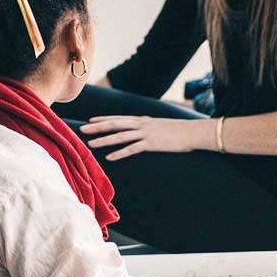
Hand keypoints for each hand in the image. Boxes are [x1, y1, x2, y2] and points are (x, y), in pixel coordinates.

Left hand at [80, 116, 211, 160]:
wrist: (193, 132)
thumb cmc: (180, 131)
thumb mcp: (162, 126)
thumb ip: (150, 128)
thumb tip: (144, 131)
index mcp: (143, 120)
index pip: (119, 118)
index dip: (103, 119)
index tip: (90, 120)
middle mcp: (142, 124)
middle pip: (114, 124)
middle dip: (97, 127)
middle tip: (82, 129)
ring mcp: (146, 133)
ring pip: (120, 136)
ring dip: (104, 140)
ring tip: (90, 144)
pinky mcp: (151, 144)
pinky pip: (132, 149)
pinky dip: (119, 153)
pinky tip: (109, 158)